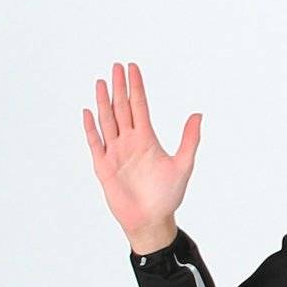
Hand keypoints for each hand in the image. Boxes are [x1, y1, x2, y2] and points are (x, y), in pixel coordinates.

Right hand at [82, 61, 200, 241]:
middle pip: (122, 108)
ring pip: (107, 121)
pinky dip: (91, 128)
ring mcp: (115, 152)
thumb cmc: (167, 196)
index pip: (140, 106)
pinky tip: (88, 112)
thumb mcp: (183, 165)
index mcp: (147, 139)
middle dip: (119, 87)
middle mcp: (129, 142)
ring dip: (103, 102)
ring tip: (101, 82)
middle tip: (116, 66)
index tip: (132, 68)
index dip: (136, 87)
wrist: (151, 221)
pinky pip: (95, 143)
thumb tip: (198, 114)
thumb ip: (189, 140)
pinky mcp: (104, 166)